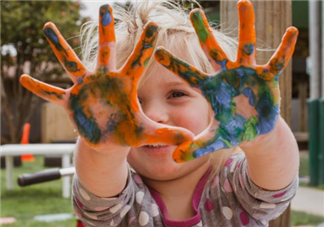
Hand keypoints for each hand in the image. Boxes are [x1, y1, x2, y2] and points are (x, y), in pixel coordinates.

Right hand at [20, 5, 192, 151]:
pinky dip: (40, 88)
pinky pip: (52, 93)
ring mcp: (86, 88)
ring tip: (48, 27)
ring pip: (72, 64)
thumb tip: (190, 139)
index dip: (146, 45)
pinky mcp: (71, 101)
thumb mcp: (147, 133)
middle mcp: (104, 80)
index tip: (154, 24)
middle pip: (105, 51)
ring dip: (60, 48)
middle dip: (105, 30)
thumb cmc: (128, 132)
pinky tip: (22, 79)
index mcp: (125, 85)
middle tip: (105, 6)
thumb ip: (167, 134)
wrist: (109, 140)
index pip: (138, 61)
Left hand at [155, 0, 297, 161]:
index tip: (156, 51)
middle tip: (194, 11)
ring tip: (243, 2)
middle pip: (212, 51)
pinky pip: (275, 61)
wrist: (254, 130)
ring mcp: (246, 74)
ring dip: (246, 25)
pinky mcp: (266, 78)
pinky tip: (292, 32)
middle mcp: (226, 76)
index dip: (174, 64)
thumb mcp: (213, 140)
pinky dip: (283, 49)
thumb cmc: (232, 131)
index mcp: (211, 88)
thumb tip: (173, 160)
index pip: (188, 75)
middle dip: (204, 32)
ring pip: (245, 46)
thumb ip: (194, 147)